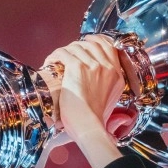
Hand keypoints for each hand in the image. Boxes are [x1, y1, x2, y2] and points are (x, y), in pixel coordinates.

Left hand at [43, 37, 124, 167]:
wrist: (88, 127)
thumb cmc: (95, 122)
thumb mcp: (111, 104)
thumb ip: (110, 95)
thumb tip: (117, 110)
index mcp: (116, 75)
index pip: (109, 46)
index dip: (96, 41)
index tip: (87, 42)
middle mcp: (107, 68)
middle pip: (92, 43)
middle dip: (78, 45)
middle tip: (68, 52)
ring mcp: (93, 66)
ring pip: (76, 47)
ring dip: (65, 51)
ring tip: (56, 60)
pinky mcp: (77, 67)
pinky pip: (64, 53)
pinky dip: (54, 56)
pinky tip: (49, 63)